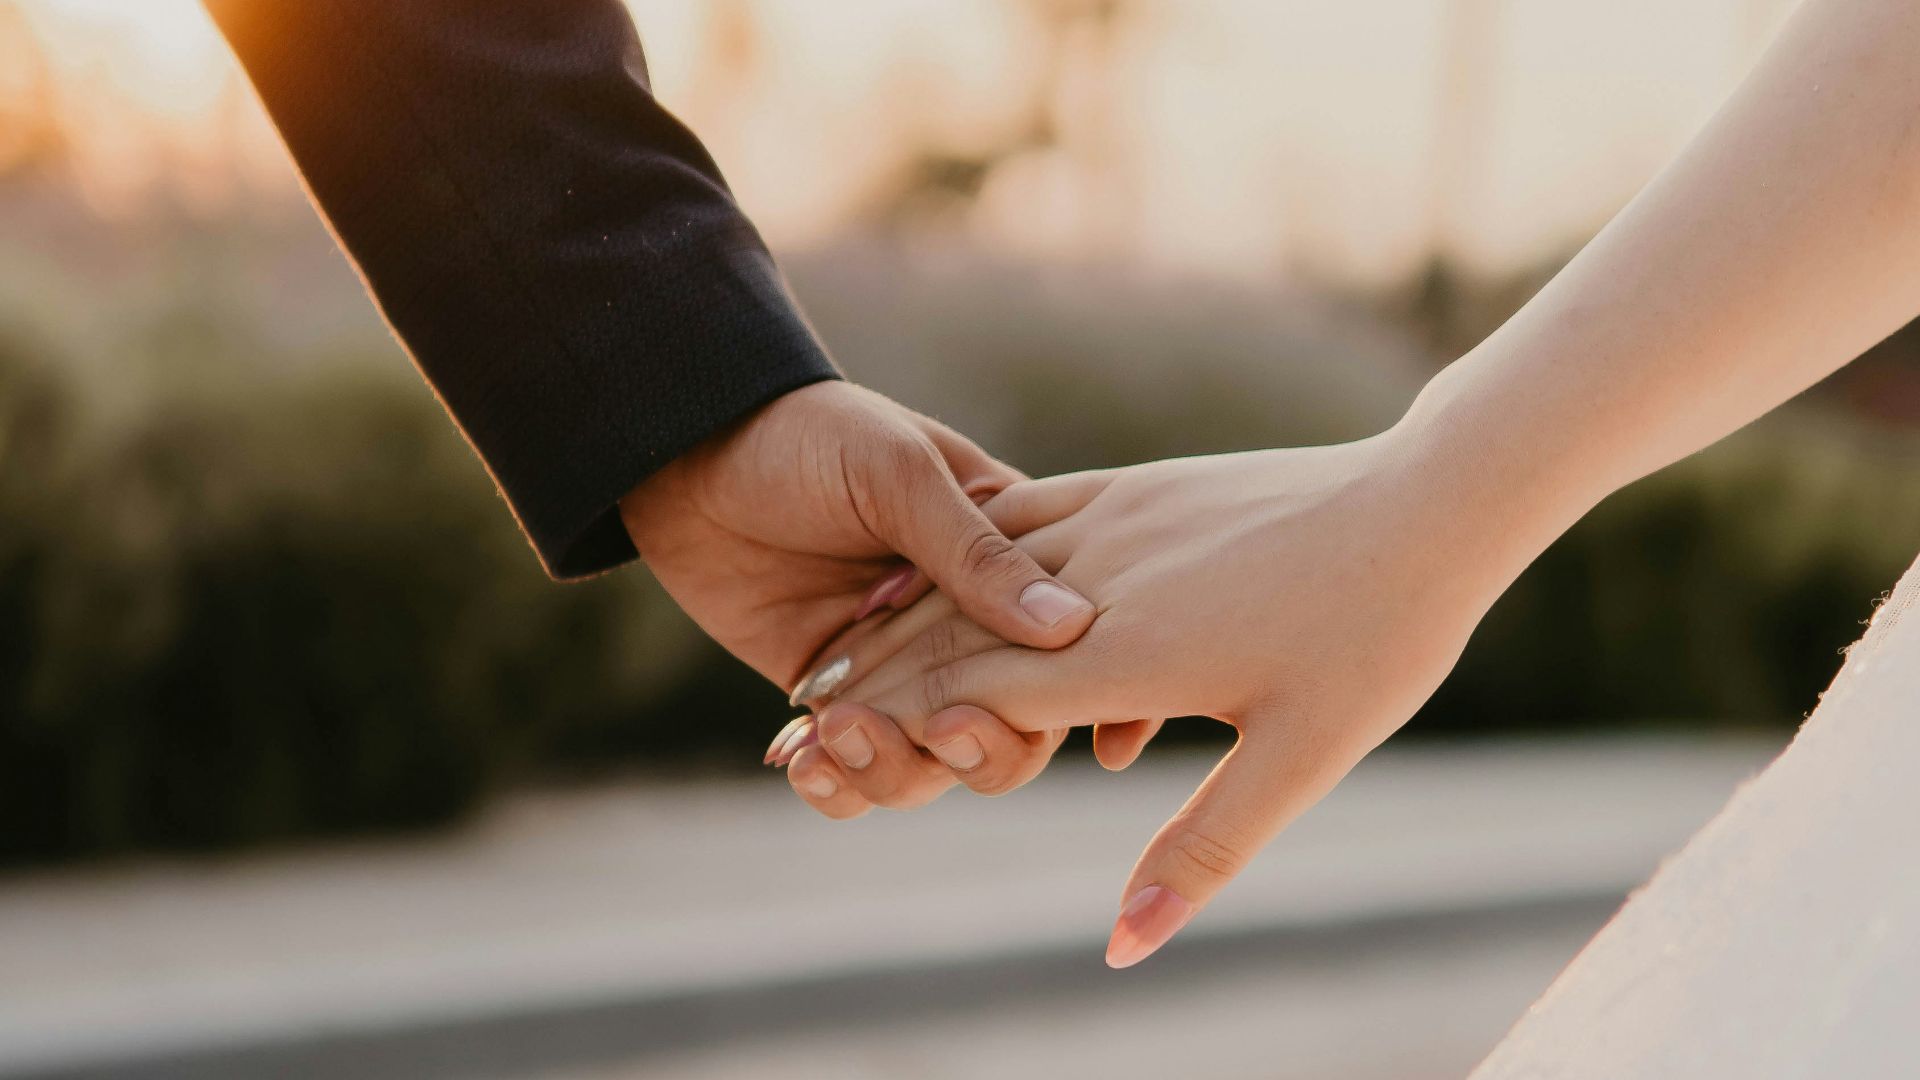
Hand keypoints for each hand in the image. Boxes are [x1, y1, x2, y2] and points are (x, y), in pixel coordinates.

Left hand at [617, 381, 1097, 808]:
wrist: (690, 447)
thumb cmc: (810, 434)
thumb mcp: (898, 474)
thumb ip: (976, 554)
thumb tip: (1070, 627)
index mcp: (1009, 561)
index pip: (1077, 649)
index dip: (1103, 702)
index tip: (1110, 749)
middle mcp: (964, 630)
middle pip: (1013, 730)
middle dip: (983, 749)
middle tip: (936, 729)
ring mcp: (897, 670)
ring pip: (930, 765)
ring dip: (893, 770)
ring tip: (835, 734)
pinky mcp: (830, 697)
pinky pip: (849, 770)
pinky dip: (834, 783)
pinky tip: (799, 760)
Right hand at [802, 428, 1525, 964]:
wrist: (1430, 500)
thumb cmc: (1378, 638)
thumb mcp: (1303, 758)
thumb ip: (1202, 850)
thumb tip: (1123, 945)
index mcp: (1131, 653)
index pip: (976, 699)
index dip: (890, 732)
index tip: (815, 762)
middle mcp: (1101, 582)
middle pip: (953, 636)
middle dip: (866, 685)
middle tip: (789, 726)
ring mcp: (1114, 521)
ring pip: (972, 575)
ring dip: (895, 619)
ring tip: (830, 659)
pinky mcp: (1134, 485)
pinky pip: (1019, 516)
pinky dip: (957, 554)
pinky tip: (927, 568)